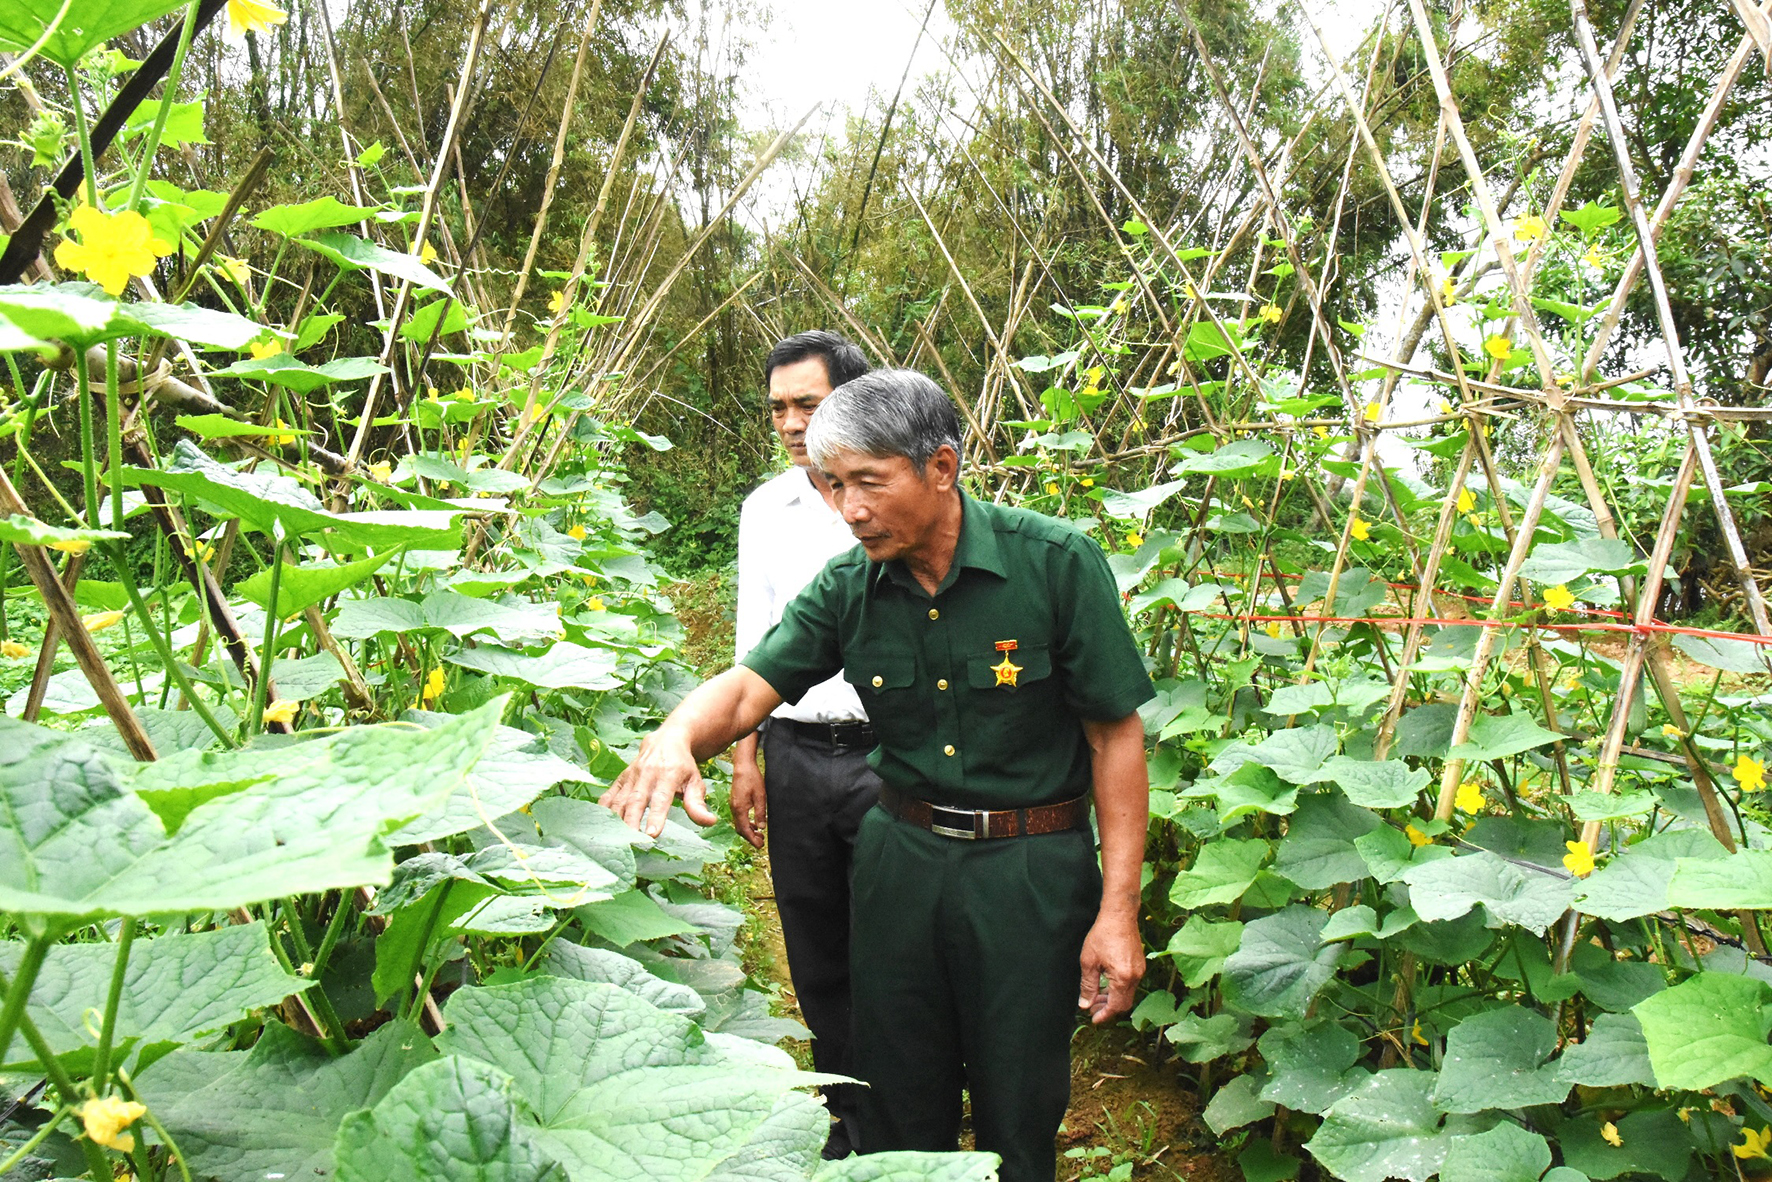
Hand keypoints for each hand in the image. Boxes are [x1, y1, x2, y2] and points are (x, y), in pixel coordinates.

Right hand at [600, 727, 719, 836]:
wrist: (666, 740)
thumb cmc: (683, 767)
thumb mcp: (695, 781)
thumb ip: (698, 803)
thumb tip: (709, 822)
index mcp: (668, 775)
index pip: (661, 798)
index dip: (656, 816)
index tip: (652, 835)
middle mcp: (647, 774)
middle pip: (636, 800)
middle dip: (632, 821)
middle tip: (631, 841)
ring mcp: (631, 775)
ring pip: (620, 799)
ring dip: (616, 819)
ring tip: (615, 839)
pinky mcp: (621, 778)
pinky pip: (609, 794)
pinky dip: (603, 809)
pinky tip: (600, 824)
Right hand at [730, 758, 767, 848]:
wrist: (743, 766)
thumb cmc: (752, 778)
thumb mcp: (761, 796)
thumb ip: (760, 813)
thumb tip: (761, 828)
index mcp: (740, 809)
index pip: (745, 830)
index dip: (752, 840)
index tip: (760, 846)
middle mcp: (734, 809)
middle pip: (740, 829)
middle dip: (750, 837)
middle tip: (762, 842)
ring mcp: (733, 805)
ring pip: (740, 824)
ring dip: (749, 831)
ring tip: (760, 834)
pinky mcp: (735, 802)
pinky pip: (739, 817)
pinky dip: (747, 823)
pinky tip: (755, 824)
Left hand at [1077, 912, 1143, 1024]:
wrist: (1120, 915)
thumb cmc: (1103, 934)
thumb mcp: (1089, 961)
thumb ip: (1088, 985)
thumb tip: (1085, 1004)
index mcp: (1123, 978)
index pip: (1116, 1006)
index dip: (1104, 1015)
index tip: (1094, 1019)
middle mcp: (1135, 976)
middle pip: (1124, 1003)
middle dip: (1108, 1008)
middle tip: (1092, 1008)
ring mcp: (1140, 970)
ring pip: (1127, 993)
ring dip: (1113, 998)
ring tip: (1096, 997)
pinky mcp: (1139, 964)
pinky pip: (1130, 983)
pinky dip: (1118, 988)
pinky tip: (1106, 984)